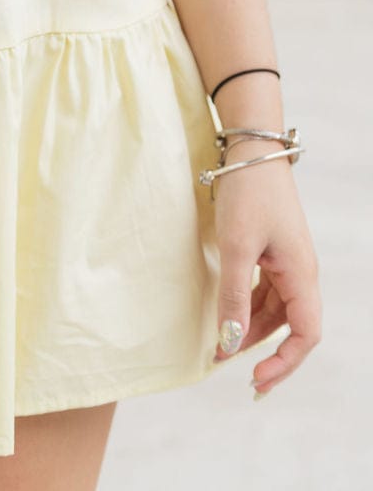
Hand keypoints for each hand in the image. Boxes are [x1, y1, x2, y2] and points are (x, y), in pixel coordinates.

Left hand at [210, 141, 321, 395]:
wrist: (251, 149)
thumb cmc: (248, 193)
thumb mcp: (237, 247)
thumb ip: (234, 297)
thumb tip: (231, 343)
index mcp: (302, 274)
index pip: (306, 334)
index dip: (285, 361)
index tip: (256, 378)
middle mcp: (300, 272)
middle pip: (290, 325)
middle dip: (264, 351)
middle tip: (233, 372)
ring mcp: (286, 261)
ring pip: (274, 309)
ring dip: (250, 330)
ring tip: (221, 349)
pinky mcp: (271, 250)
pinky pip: (264, 290)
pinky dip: (246, 307)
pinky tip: (226, 317)